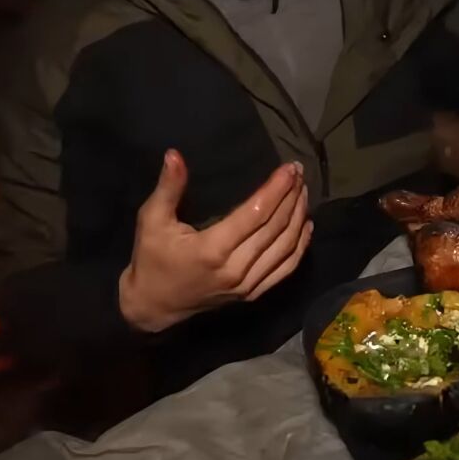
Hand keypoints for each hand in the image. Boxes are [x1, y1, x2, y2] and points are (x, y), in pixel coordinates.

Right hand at [118, 149, 312, 333]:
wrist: (153, 305)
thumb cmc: (152, 258)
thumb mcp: (152, 220)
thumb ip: (168, 188)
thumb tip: (174, 154)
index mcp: (212, 249)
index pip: (256, 213)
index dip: (276, 189)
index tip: (289, 168)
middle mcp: (235, 269)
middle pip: (275, 228)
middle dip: (291, 197)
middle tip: (299, 172)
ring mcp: (247, 285)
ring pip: (285, 247)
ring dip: (298, 217)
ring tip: (303, 191)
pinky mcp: (252, 294)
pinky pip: (285, 269)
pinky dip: (300, 247)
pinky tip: (307, 226)